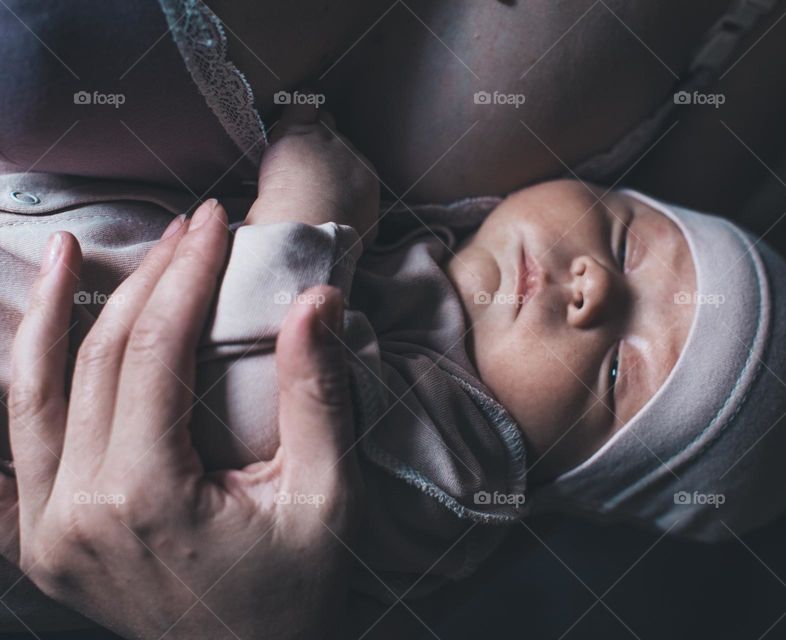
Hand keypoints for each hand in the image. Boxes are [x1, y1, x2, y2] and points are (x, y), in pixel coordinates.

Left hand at [3, 200, 360, 638]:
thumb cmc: (297, 591)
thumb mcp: (327, 499)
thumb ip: (315, 397)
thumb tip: (315, 301)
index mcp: (149, 500)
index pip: (155, 352)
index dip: (187, 276)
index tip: (215, 224)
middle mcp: (78, 514)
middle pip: (98, 360)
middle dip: (145, 280)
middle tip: (186, 229)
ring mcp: (46, 534)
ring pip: (30, 395)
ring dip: (51, 316)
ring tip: (71, 251)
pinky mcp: (41, 544)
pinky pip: (19, 449)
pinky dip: (25, 385)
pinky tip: (35, 342)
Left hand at [246, 104, 379, 247]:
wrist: (309, 232)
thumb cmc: (330, 241)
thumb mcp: (362, 232)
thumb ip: (360, 216)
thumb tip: (357, 220)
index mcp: (366, 178)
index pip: (350, 161)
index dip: (333, 168)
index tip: (321, 180)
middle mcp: (350, 155)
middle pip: (337, 140)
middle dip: (322, 150)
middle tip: (303, 168)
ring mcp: (324, 141)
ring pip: (320, 123)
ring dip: (306, 133)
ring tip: (290, 150)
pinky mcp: (299, 133)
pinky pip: (302, 107)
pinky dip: (297, 108)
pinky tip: (292, 113)